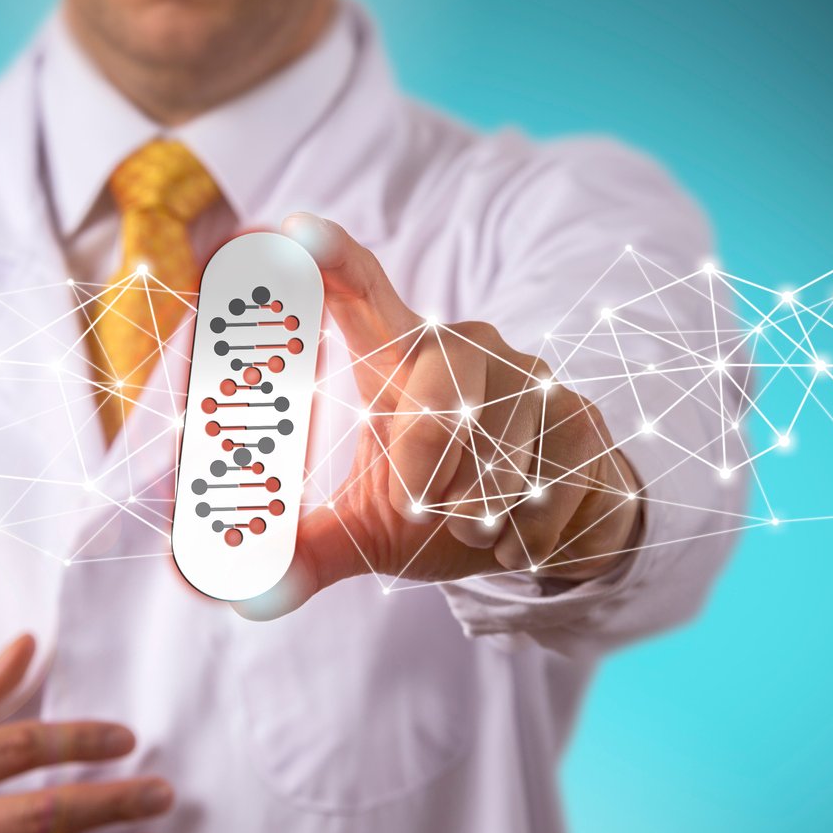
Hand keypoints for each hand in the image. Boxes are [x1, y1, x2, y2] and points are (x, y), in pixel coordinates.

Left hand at [240, 214, 645, 618]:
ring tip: (474, 524)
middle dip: (427, 464)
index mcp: (401, 360)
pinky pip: (551, 490)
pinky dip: (527, 538)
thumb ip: (305, 555)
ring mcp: (533, 381)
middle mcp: (467, 352)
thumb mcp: (367, 530)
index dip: (333, 259)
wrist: (548, 533)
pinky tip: (521, 536)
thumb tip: (245, 602)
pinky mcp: (587, 423)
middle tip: (418, 507)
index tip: (298, 230)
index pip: (368, 294)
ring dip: (479, 515)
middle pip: (441, 389)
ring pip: (500, 452)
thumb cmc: (441, 507)